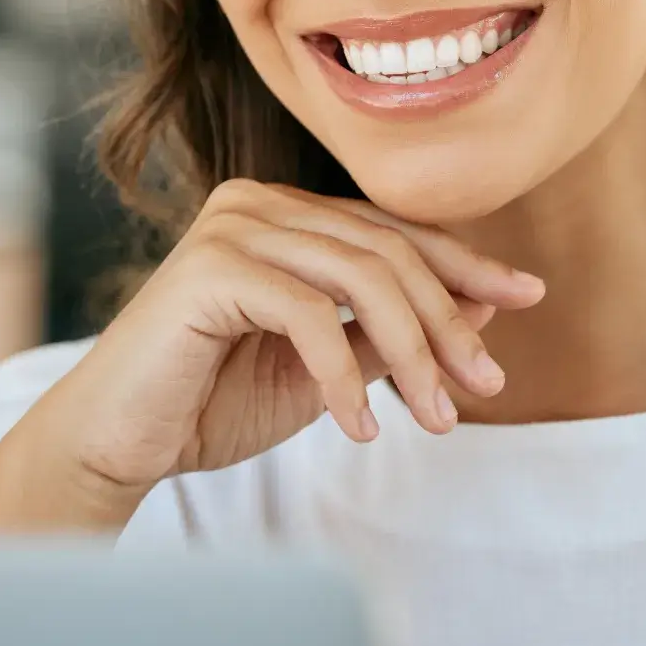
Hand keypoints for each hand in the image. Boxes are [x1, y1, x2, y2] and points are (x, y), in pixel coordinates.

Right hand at [0, 179, 543, 536]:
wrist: (115, 443)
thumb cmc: (211, 403)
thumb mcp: (325, 367)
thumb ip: (389, 332)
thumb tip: (485, 306)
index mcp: (285, 213)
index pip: (394, 230)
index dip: (466, 263)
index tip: (530, 295)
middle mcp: (259, 202)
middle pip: (388, 250)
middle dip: (448, 321)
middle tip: (487, 385)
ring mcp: (232, 226)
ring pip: (361, 278)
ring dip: (413, 353)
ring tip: (440, 418)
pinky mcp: (210, 267)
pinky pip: (311, 316)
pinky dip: (345, 377)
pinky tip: (362, 428)